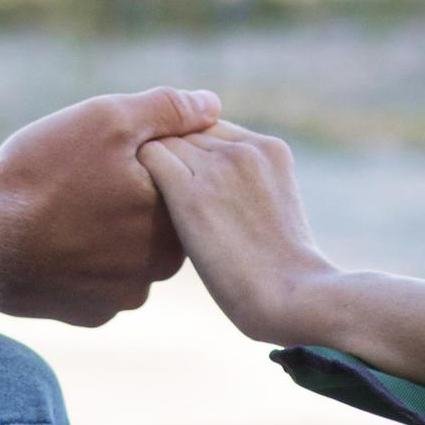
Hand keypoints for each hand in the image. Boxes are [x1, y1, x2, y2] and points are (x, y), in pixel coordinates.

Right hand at [0, 87, 222, 326]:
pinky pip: (97, 277)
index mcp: (173, 222)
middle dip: (130, 193)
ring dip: (106, 227)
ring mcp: (122, 298)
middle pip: (155, 218)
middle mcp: (158, 270)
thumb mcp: (108, 119)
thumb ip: (168, 110)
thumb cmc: (44, 174)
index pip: (181, 183)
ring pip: (127, 249)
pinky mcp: (89, 314)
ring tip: (66, 202)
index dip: (150, 157)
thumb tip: (212, 105)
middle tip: (84, 171)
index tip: (110, 147)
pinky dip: (82, 257)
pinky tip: (54, 236)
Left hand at [140, 122, 336, 348]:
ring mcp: (218, 168)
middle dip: (171, 155)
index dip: (193, 153)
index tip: (180, 180)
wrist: (293, 296)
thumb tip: (218, 194)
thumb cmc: (284, 272)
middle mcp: (243, 147)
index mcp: (269, 148)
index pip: (212, 128)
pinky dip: (135, 174)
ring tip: (134, 193)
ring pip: (166, 141)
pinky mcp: (190, 193)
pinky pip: (150, 159)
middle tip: (143, 184)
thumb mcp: (277, 209)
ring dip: (151, 165)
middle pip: (186, 131)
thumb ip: (249, 186)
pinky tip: (132, 201)